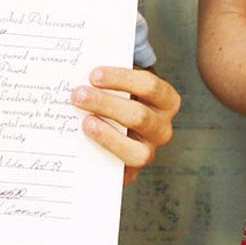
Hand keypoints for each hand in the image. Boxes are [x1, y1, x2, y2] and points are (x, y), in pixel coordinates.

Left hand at [71, 67, 180, 185]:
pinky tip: (85, 145)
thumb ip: (109, 79)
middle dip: (106, 104)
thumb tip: (82, 73)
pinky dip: (103, 158)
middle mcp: (163, 127)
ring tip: (84, 122)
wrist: (120, 129)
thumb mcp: (122, 85)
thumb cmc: (120, 98)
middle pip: (139, 115)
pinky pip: (122, 171)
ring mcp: (150, 151)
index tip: (94, 75)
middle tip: (79, 95)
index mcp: (166, 100)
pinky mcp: (133, 171)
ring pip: (135, 148)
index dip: (121, 79)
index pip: (149, 85)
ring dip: (106, 134)